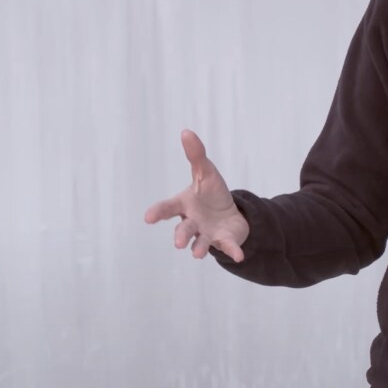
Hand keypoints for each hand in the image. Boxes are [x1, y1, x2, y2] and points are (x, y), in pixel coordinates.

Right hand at [143, 129, 250, 260]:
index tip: (148, 217)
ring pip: (201, 242)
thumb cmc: (210, 194)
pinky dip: (232, 251)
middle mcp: (192, 223)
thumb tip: (186, 131)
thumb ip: (196, 155)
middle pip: (184, 229)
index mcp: (184, 205)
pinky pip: (228, 247)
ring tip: (197, 254)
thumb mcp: (205, 172)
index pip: (168, 208)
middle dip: (180, 235)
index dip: (158, 212)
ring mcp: (207, 234)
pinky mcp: (224, 241)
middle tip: (178, 243)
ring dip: (199, 248)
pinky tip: (238, 256)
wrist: (228, 215)